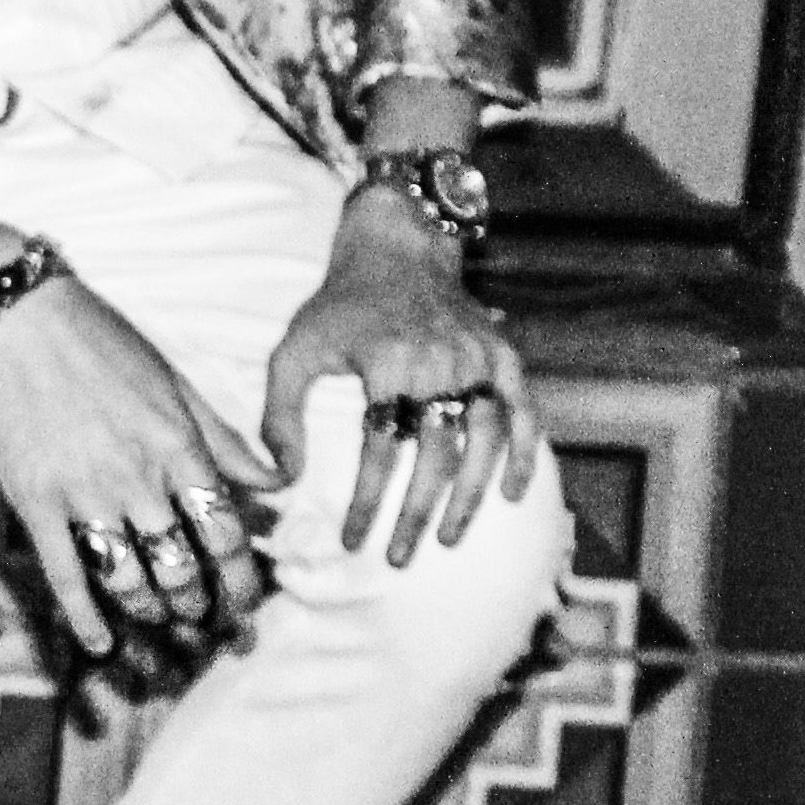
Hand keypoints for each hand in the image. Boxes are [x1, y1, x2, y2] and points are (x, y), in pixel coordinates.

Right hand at [0, 272, 276, 656]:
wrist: (15, 315)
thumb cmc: (100, 338)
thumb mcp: (176, 381)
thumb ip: (225, 438)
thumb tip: (279, 482)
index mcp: (177, 445)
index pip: (225, 532)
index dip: (242, 578)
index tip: (248, 601)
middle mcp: (136, 476)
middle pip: (181, 566)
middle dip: (199, 602)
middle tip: (205, 616)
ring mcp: (82, 492)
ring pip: (128, 578)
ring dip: (151, 609)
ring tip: (160, 616)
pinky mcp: (33, 500)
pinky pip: (63, 573)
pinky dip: (84, 616)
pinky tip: (100, 644)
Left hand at [263, 195, 537, 563]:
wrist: (398, 245)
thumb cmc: (337, 305)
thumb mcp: (292, 352)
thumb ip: (280, 418)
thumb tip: (283, 480)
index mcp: (387, 365)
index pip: (379, 452)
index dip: (366, 503)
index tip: (352, 541)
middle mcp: (440, 365)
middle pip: (434, 457)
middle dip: (416, 514)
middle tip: (401, 559)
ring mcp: (478, 361)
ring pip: (483, 443)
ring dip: (468, 498)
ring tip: (448, 539)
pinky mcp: (503, 356)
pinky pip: (523, 413)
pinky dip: (525, 455)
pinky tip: (511, 495)